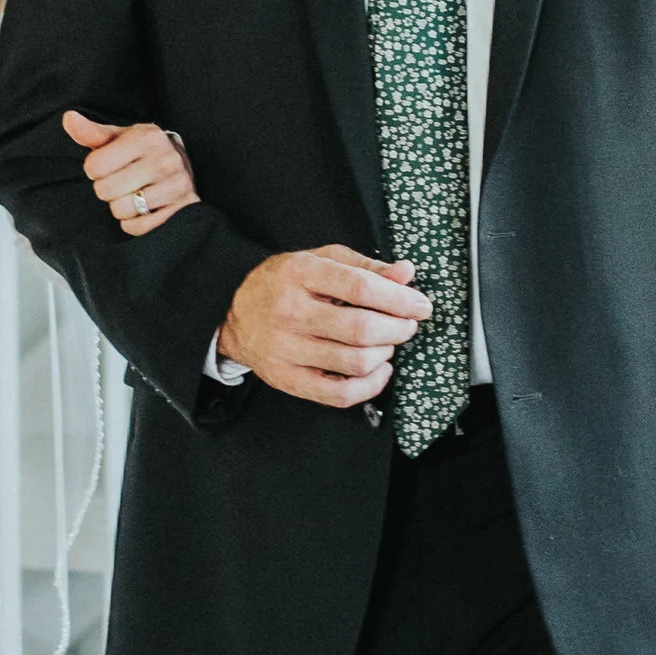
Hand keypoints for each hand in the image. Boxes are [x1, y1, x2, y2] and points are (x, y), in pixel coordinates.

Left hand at [63, 108, 197, 238]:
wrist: (179, 164)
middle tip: (119, 183)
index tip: (107, 167)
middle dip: (106, 190)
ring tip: (132, 195)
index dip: (94, 170)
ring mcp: (177, 185)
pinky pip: (139, 227)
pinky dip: (134, 223)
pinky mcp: (182, 209)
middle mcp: (165, 160)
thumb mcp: (117, 138)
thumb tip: (69, 118)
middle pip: (106, 190)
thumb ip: (91, 132)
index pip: (95, 166)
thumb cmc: (139, 152)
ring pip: (122, 210)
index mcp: (146, 138)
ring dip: (120, 207)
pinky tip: (142, 209)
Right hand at [217, 247, 429, 407]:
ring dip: (385, 354)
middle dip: (398, 329)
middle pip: (361, 328)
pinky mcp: (287, 379)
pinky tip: (377, 371)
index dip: (400, 299)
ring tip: (388, 343)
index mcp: (300, 274)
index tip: (420, 306)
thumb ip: (366, 267)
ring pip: (354, 362)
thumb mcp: (321, 260)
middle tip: (407, 325)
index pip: (361, 287)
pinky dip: (369, 387)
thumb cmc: (284, 284)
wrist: (235, 313)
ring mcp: (286, 349)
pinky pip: (339, 394)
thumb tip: (406, 273)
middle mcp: (289, 312)